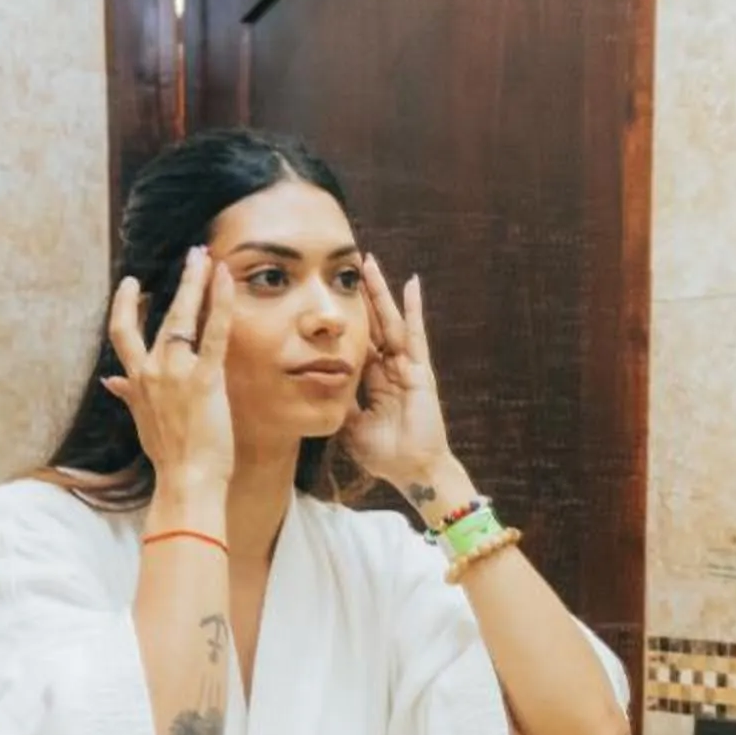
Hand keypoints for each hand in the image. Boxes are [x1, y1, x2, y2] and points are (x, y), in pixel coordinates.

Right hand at [104, 250, 236, 492]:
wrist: (185, 480)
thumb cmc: (169, 456)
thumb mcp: (142, 421)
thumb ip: (128, 395)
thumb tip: (109, 382)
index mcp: (135, 380)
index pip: (122, 334)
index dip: (125, 306)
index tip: (132, 284)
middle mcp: (150, 370)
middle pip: (161, 315)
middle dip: (180, 282)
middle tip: (193, 256)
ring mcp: (176, 372)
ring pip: (184, 316)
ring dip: (197, 283)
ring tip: (208, 259)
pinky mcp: (204, 378)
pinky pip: (213, 332)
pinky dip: (220, 303)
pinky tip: (226, 280)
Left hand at [343, 254, 456, 501]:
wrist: (412, 470)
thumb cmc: (386, 454)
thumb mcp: (351, 426)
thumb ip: (340, 404)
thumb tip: (315, 390)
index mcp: (375, 380)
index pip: (358, 341)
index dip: (346, 319)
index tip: (332, 297)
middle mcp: (391, 368)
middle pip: (374, 323)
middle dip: (363, 296)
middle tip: (350, 265)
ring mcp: (407, 366)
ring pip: (390, 321)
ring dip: (380, 293)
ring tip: (370, 264)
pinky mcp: (419, 370)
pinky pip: (415, 334)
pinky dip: (414, 309)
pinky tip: (412, 283)